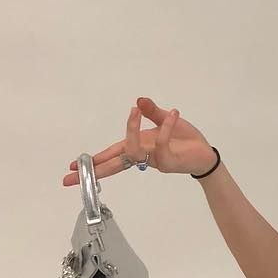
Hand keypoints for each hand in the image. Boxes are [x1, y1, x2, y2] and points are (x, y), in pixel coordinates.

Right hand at [61, 96, 213, 185]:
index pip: (112, 155)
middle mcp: (144, 156)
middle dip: (94, 169)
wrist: (206, 153)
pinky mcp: (170, 162)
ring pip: (133, 152)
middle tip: (71, 177)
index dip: (94, 161)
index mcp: (139, 147)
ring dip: (131, 131)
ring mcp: (156, 161)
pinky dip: (166, 128)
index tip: (73, 169)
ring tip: (135, 111)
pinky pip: (162, 145)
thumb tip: (139, 100)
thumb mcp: (167, 121)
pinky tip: (173, 114)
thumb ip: (152, 112)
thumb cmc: (186, 140)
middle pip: (114, 164)